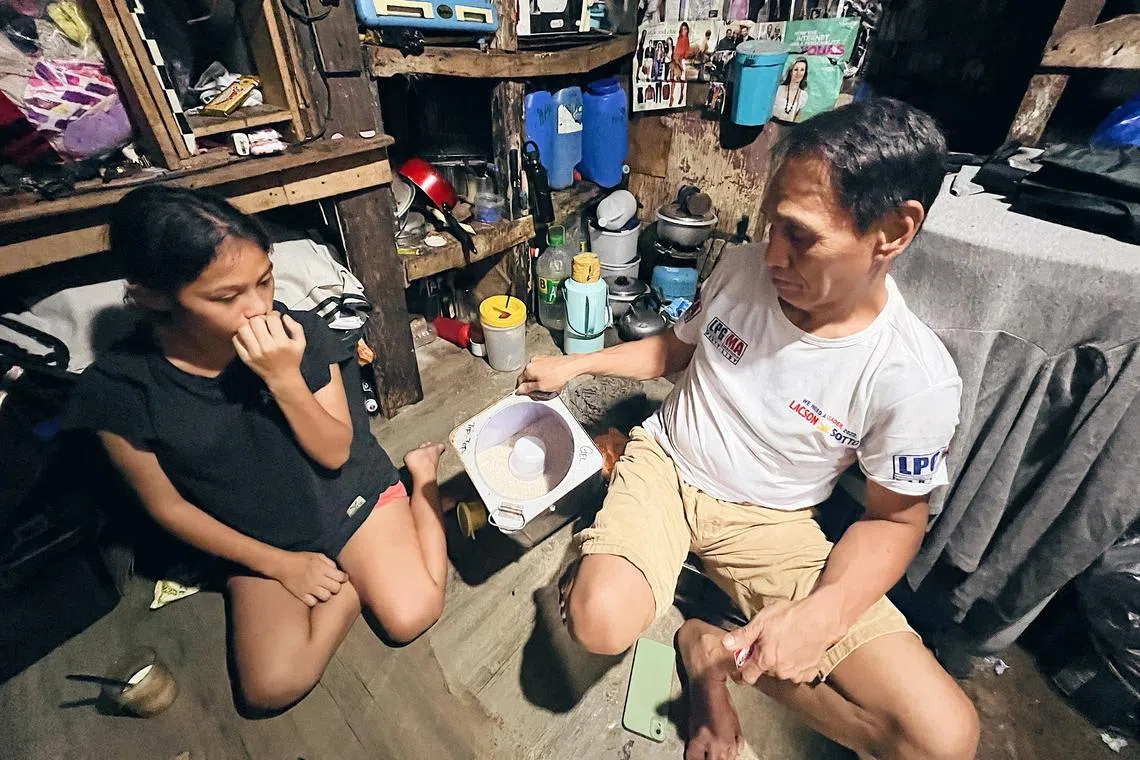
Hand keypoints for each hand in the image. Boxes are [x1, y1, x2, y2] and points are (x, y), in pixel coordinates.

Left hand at [233, 312, 305, 389]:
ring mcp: (254, 353)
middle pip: (256, 321)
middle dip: (260, 318)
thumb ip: (296, 327)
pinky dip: (241, 336)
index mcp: (282, 342)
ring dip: (249, 326)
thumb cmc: (292, 360)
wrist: (283, 378)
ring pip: (244, 329)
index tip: (275, 318)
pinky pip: (236, 340)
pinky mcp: (246, 358)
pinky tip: (249, 337)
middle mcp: (267, 347)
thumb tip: (284, 316)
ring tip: (255, 329)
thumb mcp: (301, 343)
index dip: (274, 315)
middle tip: (264, 323)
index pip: (272, 319)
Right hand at [271, 550, 347, 606]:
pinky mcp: (301, 595)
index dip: (343, 578)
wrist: (282, 565)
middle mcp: (317, 578)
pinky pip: (313, 602)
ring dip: (326, 594)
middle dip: (336, 586)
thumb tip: (339, 571)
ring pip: (326, 597)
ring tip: (322, 590)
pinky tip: (312, 595)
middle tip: (331, 584)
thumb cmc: (301, 559)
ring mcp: (308, 588)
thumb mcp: (317, 556)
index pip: (341, 577)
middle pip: (336, 588)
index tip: (341, 578)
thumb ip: (329, 563)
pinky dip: (314, 600)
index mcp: (322, 567)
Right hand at [515, 355, 578, 396]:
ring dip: (538, 379)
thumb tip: (519, 390)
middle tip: (539, 391)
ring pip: (534, 372)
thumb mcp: (541, 387)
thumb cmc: (558, 375)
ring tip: (548, 385)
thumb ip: (528, 388)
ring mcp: (539, 359)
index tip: (525, 392)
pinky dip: (544, 374)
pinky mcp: (546, 358)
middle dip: (532, 383)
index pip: (519, 380)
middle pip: (527, 376)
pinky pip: (541, 368)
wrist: (571, 366)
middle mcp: (532, 362)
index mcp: (528, 369)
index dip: (522, 388)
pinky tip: (551, 378)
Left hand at [722, 598, 843, 684]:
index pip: (747, 676)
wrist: (822, 618)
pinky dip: (796, 664)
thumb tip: (726, 644)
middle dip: (764, 659)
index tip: (747, 657)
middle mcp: (781, 672)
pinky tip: (798, 649)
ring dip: (780, 662)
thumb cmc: (791, 617)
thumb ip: (743, 636)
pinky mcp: (811, 672)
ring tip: (786, 643)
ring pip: (781, 672)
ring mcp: (797, 673)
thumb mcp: (762, 621)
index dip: (744, 666)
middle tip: (769, 641)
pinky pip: (798, 672)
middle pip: (765, 671)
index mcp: (766, 661)